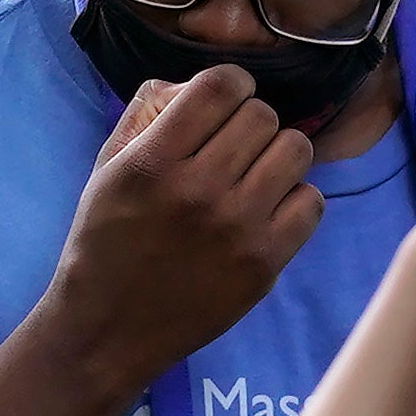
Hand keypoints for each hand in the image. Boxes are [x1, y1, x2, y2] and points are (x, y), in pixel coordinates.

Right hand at [35, 64, 324, 386]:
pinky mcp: (262, 265)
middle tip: (234, 149)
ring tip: (255, 176)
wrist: (106, 333)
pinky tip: (266, 211)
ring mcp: (235, 230)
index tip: (225, 102)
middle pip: (262, 115)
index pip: (221, 86)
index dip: (231, 84)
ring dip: (277, 155)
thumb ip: (146, 115)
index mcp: (152, 163)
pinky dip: (294, 200)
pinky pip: (310, 202)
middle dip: (250, 123)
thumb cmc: (104, 245)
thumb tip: (196, 83)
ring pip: (294, 150)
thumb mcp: (106, 170)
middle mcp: (196, 192)